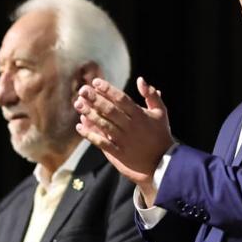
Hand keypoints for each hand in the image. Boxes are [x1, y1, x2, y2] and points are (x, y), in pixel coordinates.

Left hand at [74, 76, 173, 201]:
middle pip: (110, 110)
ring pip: (104, 125)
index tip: (96, 82)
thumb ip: (151, 95)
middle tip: (82, 90)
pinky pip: (102, 143)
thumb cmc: (160, 134)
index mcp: (140, 115)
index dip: (108, 90)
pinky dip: (90, 135)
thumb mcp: (161, 112)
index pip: (121, 99)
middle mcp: (131, 127)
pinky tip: (80, 126)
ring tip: (78, 104)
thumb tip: (140, 79)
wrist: (163, 162)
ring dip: (90, 114)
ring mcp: (124, 140)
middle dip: (95, 99)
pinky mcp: (119, 153)